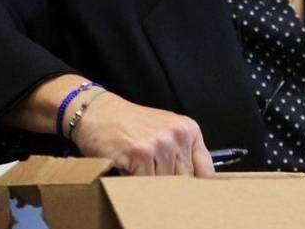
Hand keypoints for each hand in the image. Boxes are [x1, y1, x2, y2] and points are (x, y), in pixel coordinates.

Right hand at [71, 92, 215, 176]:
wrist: (98, 112)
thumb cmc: (131, 124)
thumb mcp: (165, 130)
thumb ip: (183, 152)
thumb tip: (196, 184)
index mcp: (189, 129)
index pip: (205, 170)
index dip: (196, 185)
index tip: (189, 192)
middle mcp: (177, 135)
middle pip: (184, 180)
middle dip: (169, 184)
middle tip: (151, 173)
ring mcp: (160, 144)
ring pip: (164, 184)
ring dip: (149, 181)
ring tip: (138, 165)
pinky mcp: (140, 153)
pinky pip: (144, 183)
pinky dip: (134, 181)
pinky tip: (127, 165)